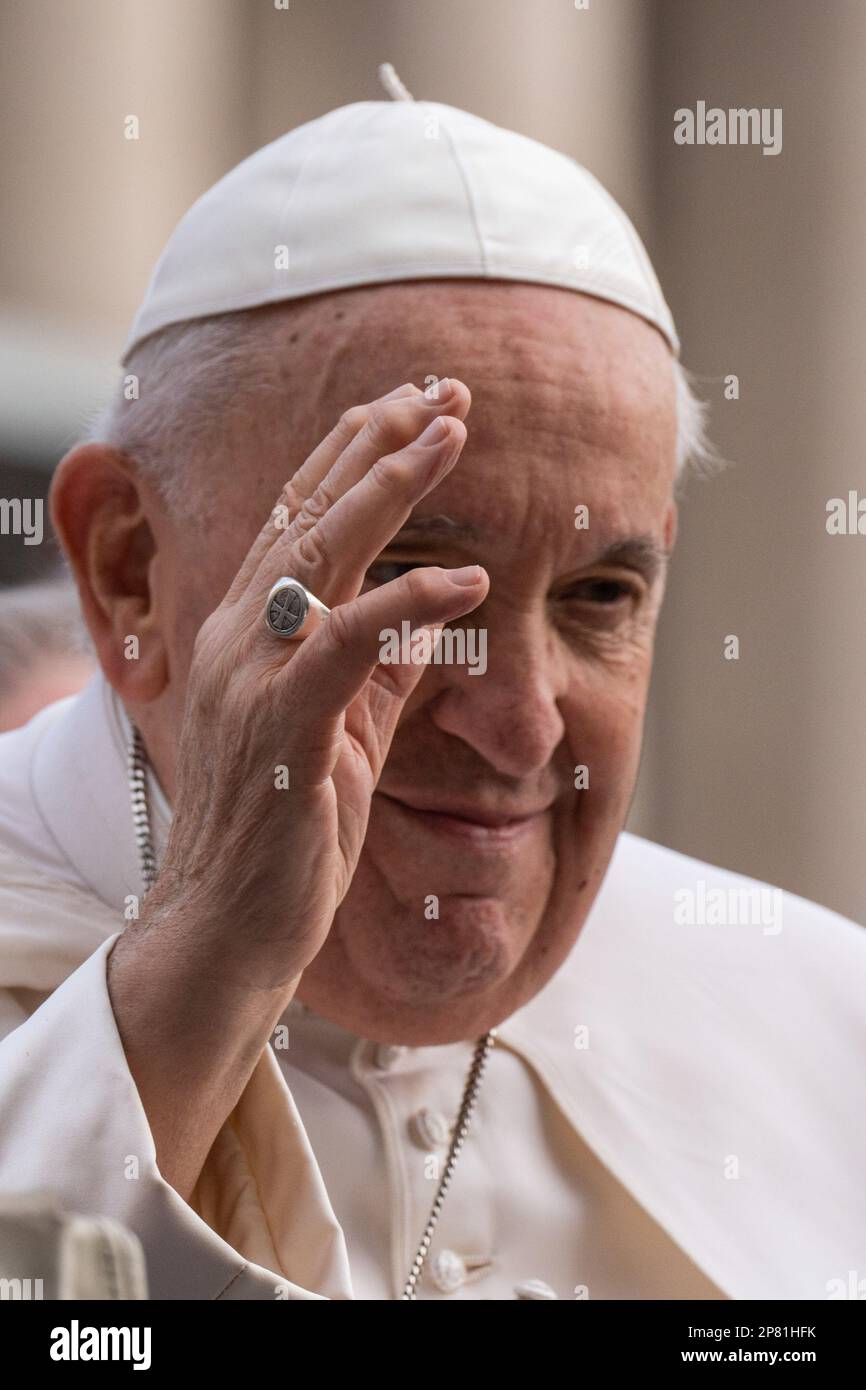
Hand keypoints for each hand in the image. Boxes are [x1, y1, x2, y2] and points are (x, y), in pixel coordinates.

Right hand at [146, 379, 487, 993]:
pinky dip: (407, 603)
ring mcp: (251, 677)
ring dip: (390, 486)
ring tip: (453, 432)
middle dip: (380, 440)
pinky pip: (346, 643)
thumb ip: (382, 665)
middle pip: (309, 511)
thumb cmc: (289, 828)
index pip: (301, 519)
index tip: (418, 408)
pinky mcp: (281, 725)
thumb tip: (431, 609)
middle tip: (444, 390)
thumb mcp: (347, 729)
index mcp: (250, 633)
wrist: (231, 923)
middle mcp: (238, 637)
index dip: (357, 455)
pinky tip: (465, 577)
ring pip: (319, 554)